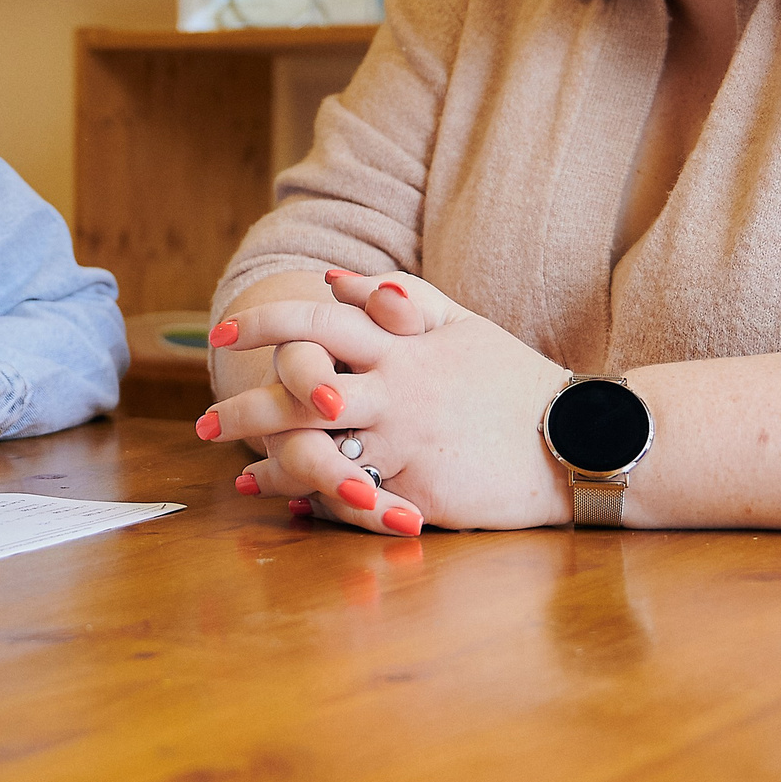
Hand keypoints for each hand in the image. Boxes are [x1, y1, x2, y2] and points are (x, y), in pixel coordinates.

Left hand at [205, 272, 572, 534]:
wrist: (576, 441)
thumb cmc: (513, 382)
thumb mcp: (461, 326)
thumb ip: (399, 296)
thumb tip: (335, 278)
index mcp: (403, 345)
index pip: (318, 322)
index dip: (266, 325)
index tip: (222, 333)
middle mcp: (397, 390)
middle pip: (300, 392)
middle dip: (245, 408)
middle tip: (204, 423)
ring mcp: (407, 442)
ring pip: (319, 448)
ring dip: (272, 462)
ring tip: (241, 472)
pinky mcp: (419, 491)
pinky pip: (354, 496)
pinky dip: (316, 499)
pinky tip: (289, 503)